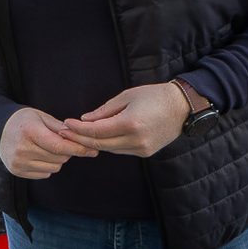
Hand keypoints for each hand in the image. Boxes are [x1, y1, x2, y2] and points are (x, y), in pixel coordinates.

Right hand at [0, 106, 98, 179]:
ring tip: (48, 149)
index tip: (92, 150)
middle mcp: (22, 148)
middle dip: (66, 152)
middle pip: (59, 158)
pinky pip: (44, 174)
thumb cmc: (24, 121)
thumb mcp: (41, 117)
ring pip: (54, 168)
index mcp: (30, 131)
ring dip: (57, 160)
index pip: (59, 146)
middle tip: (61, 143)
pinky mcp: (17, 171)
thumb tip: (81, 138)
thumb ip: (60, 127)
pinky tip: (39, 156)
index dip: (78, 149)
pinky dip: (47, 167)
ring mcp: (18, 162)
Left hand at [63, 83, 188, 156]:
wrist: (183, 107)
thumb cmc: (155, 96)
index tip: (66, 124)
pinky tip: (98, 137)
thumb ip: (105, 110)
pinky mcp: (145, 153)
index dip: (78, 129)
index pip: (96, 131)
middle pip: (99, 144)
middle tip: (64, 133)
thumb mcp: (127, 96)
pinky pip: (120, 150)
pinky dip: (108, 144)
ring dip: (93, 142)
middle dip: (79, 139)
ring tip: (77, 135)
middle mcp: (136, 139)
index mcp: (130, 123)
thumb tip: (85, 120)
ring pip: (109, 149)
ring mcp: (142, 148)